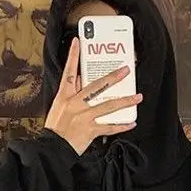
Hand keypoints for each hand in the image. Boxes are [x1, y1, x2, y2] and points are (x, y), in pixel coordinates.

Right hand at [44, 37, 141, 155]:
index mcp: (65, 96)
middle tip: (126, 70)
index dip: (72, 56)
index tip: (78, 42)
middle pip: (97, 86)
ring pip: (108, 106)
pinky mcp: (90, 130)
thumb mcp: (60, 106)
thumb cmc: (56, 127)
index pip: (69, 72)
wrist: (53, 148)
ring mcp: (84, 117)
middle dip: (113, 77)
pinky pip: (109, 127)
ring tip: (137, 97)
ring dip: (125, 101)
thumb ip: (71, 91)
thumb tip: (80, 77)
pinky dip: (121, 125)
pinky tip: (131, 122)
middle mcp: (75, 104)